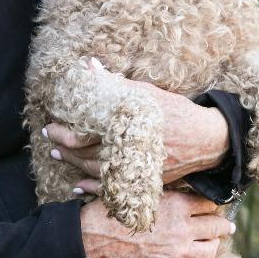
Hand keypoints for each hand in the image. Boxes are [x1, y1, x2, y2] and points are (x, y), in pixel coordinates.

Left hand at [44, 60, 229, 186]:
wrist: (207, 139)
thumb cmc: (177, 113)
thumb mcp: (147, 94)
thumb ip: (116, 84)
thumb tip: (90, 67)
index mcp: (127, 129)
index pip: (85, 134)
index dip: (64, 131)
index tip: (52, 125)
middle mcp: (128, 152)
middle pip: (86, 154)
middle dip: (64, 147)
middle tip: (50, 139)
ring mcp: (135, 170)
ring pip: (96, 172)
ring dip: (74, 164)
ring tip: (59, 155)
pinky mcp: (142, 182)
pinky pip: (111, 190)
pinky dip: (92, 189)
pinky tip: (79, 187)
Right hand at [79, 189, 234, 257]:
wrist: (93, 234)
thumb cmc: (116, 208)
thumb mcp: (144, 191)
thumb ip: (167, 191)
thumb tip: (184, 187)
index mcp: (177, 204)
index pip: (209, 204)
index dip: (214, 206)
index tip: (213, 208)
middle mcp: (182, 228)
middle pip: (216, 227)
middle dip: (223, 226)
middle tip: (227, 227)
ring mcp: (176, 253)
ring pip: (210, 251)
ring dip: (214, 247)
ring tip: (212, 244)